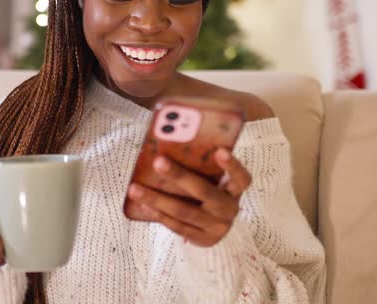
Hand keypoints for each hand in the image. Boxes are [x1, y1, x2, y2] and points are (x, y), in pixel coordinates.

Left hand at [127, 148, 251, 246]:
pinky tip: (143, 204)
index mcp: (235, 190)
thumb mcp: (213, 180)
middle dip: (180, 176)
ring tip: (135, 188)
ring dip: (157, 199)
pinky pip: (178, 226)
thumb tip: (172, 137)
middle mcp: (230, 208)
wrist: (215, 229)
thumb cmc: (209, 193)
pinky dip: (159, 214)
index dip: (232, 166)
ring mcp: (217, 227)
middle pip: (205, 191)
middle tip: (158, 161)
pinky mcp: (203, 240)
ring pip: (184, 211)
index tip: (220, 151)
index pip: (241, 178)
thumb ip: (202, 165)